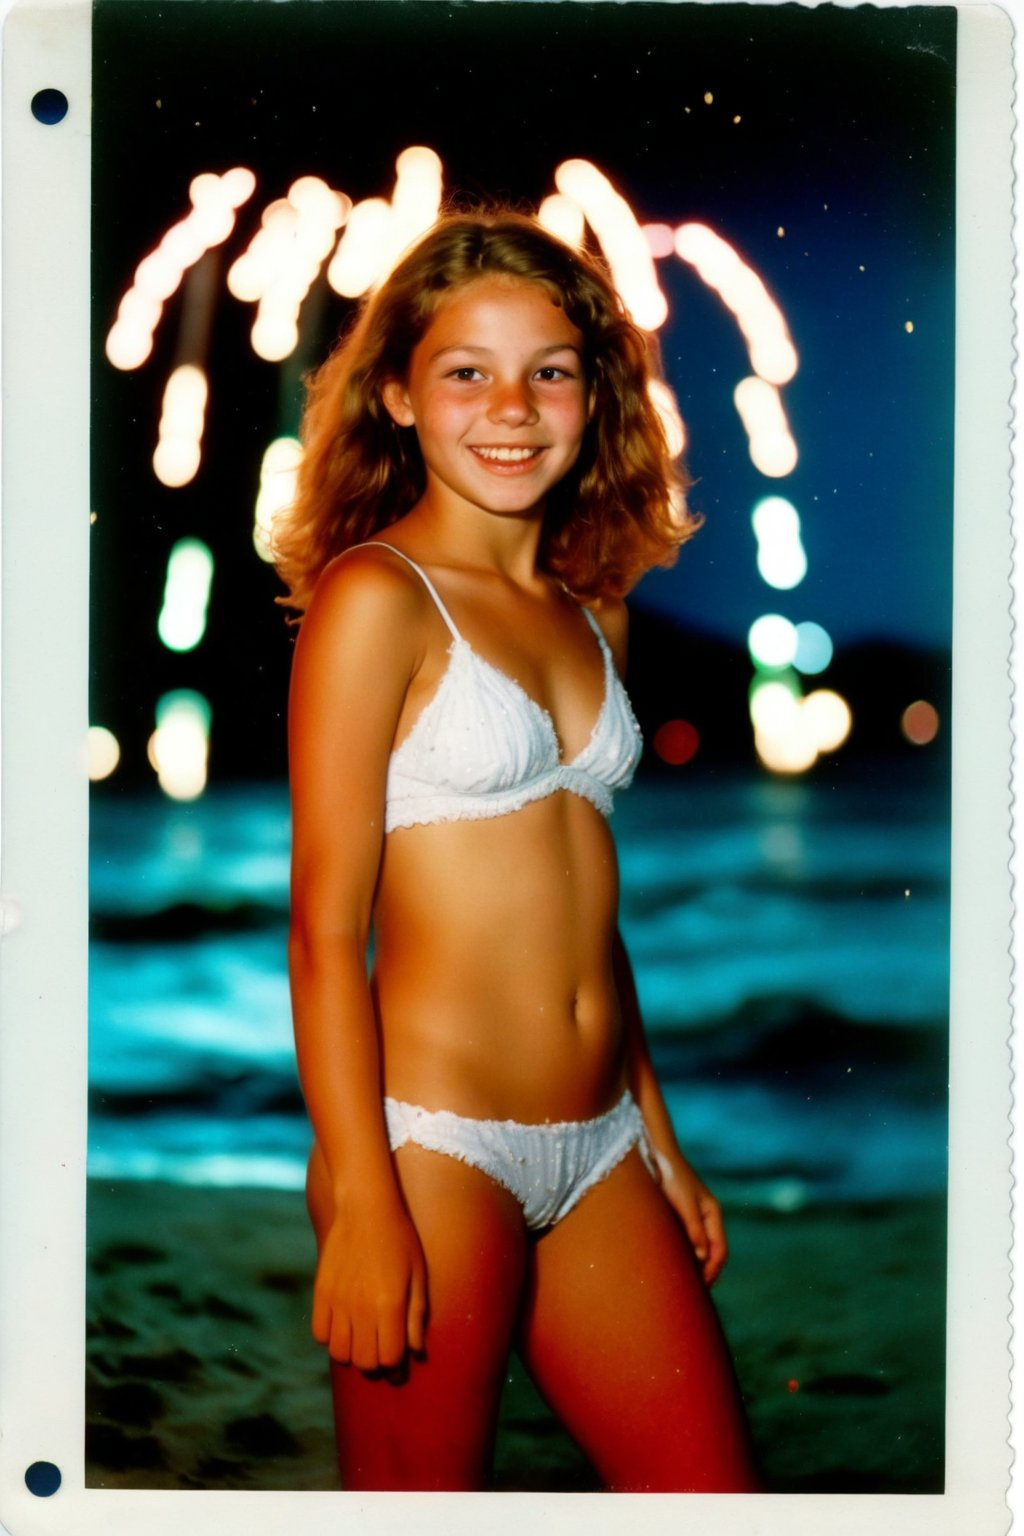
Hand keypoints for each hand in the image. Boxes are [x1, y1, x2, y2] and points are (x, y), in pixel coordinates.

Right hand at [312, 1198, 427, 1371]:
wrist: (365, 1208)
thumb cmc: (399, 1240)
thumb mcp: (418, 1275)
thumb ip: (416, 1315)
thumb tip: (415, 1351)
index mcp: (390, 1305)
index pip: (389, 1359)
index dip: (396, 1367)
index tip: (399, 1363)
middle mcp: (362, 1308)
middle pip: (364, 1362)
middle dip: (375, 1363)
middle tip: (380, 1351)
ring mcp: (338, 1301)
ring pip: (339, 1354)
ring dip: (352, 1354)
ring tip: (361, 1341)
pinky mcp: (321, 1292)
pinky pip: (320, 1334)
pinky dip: (331, 1338)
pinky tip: (343, 1326)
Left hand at [652, 1148, 727, 1285]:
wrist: (657, 1155)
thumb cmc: (672, 1177)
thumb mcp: (685, 1204)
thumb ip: (694, 1229)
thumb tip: (702, 1257)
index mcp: (713, 1214)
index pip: (720, 1250)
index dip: (713, 1271)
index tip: (702, 1287)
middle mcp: (706, 1217)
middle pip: (712, 1253)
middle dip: (706, 1273)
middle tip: (693, 1295)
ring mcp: (693, 1217)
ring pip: (699, 1249)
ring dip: (695, 1266)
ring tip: (684, 1286)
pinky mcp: (679, 1216)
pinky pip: (686, 1242)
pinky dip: (684, 1256)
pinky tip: (673, 1266)